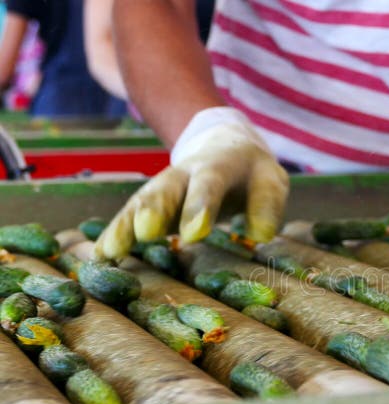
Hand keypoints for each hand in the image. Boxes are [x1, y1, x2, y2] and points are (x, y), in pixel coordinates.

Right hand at [95, 107, 288, 259]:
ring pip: (141, 203)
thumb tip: (260, 234)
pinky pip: (130, 217)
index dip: (199, 207)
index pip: (208, 185)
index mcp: (218, 165)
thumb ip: (268, 205)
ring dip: (126, 226)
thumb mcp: (271, 181)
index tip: (194, 234)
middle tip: (145, 233)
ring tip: (111, 251)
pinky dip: (116, 233)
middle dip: (155, 210)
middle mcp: (184, 173)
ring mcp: (164, 187)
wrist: (224, 146)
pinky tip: (102, 255)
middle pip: (166, 188)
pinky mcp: (151, 205)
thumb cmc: (253, 173)